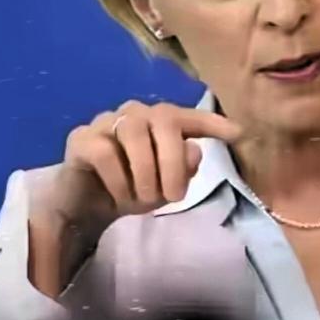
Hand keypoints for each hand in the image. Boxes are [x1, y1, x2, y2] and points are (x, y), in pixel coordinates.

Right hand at [40, 100, 242, 227]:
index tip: (239, 134)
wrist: (85, 207)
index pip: (189, 115)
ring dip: (146, 171)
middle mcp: (135, 113)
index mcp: (161, 121)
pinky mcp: (80, 139)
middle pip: (164, 119)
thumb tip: (195, 151)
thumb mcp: (166, 185)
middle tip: (174, 197)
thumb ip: (185, 167)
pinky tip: (122, 197)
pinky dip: (120, 179)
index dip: (213, 122)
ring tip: (146, 199)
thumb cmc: (132, 188)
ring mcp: (106, 121)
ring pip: (134, 131)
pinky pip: (105, 152)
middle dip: (174, 161)